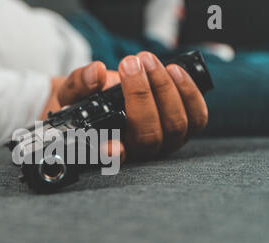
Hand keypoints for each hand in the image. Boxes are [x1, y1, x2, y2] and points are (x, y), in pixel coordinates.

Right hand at [42, 51, 207, 160]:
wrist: (104, 98)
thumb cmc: (86, 102)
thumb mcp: (72, 93)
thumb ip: (79, 84)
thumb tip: (96, 73)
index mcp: (110, 147)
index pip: (114, 158)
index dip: (114, 155)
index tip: (111, 146)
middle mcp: (139, 151)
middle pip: (149, 136)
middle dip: (141, 96)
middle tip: (129, 64)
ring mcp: (164, 142)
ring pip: (175, 125)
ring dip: (164, 88)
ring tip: (147, 60)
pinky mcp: (183, 128)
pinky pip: (196, 117)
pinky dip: (188, 92)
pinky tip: (174, 70)